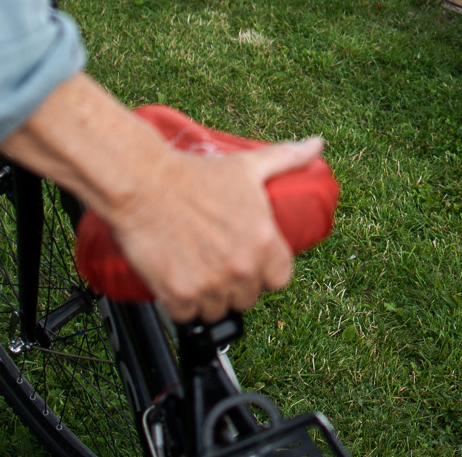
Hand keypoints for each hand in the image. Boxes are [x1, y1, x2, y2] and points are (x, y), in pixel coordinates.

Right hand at [109, 137, 325, 322]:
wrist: (144, 183)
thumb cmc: (195, 174)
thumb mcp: (248, 165)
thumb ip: (287, 157)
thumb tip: (317, 144)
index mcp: (264, 242)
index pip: (281, 279)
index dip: (268, 273)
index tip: (255, 264)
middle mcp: (241, 268)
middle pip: (249, 298)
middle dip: (238, 286)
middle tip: (221, 265)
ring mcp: (210, 284)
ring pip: (218, 310)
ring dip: (210, 299)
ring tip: (200, 276)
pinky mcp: (178, 295)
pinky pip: (187, 316)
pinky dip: (182, 306)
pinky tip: (179, 288)